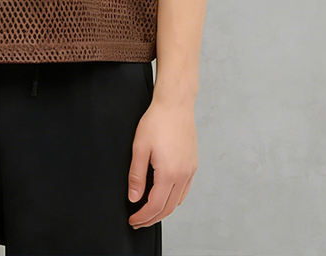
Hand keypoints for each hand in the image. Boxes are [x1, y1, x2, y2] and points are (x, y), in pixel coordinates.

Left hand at [127, 97, 197, 228]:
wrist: (175, 104)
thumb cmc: (157, 121)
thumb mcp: (139, 147)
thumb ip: (136, 175)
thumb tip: (134, 197)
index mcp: (169, 172)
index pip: (155, 205)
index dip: (143, 216)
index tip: (133, 220)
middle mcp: (183, 174)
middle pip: (168, 208)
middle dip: (152, 218)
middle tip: (138, 221)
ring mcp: (190, 170)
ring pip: (177, 201)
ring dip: (163, 210)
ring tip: (148, 211)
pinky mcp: (193, 164)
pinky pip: (184, 190)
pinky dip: (173, 199)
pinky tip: (164, 196)